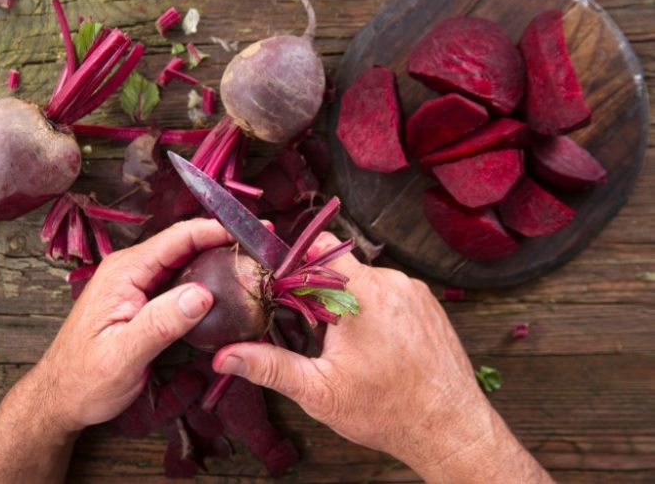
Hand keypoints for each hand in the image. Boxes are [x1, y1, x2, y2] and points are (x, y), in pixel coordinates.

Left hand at [32, 219, 233, 432]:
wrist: (60, 399)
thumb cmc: (84, 380)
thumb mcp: (123, 356)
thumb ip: (161, 323)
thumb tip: (204, 293)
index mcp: (124, 273)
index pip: (177, 239)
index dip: (216, 231)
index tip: (251, 232)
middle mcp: (131, 270)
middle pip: (185, 245)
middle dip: (224, 241)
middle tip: (263, 245)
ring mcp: (137, 284)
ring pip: (185, 263)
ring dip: (218, 259)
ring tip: (253, 261)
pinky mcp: (143, 300)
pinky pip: (179, 282)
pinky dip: (206, 280)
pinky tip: (228, 287)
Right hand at [212, 233, 550, 482]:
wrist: (449, 427)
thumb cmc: (387, 410)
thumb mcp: (319, 391)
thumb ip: (269, 365)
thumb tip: (226, 355)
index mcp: (361, 294)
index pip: (319, 248)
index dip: (294, 264)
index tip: (281, 290)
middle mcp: (391, 283)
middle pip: (340, 267)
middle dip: (320, 293)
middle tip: (312, 331)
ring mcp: (414, 291)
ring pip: (365, 281)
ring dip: (348, 303)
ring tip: (347, 345)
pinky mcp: (427, 303)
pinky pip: (389, 292)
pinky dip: (374, 309)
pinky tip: (374, 344)